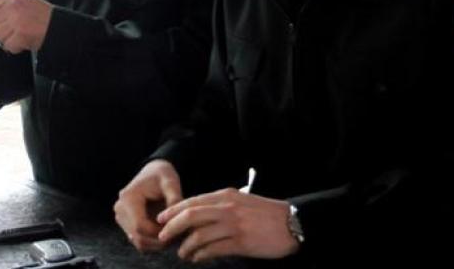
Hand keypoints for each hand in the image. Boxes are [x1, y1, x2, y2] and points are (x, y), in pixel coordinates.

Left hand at [0, 0, 52, 52]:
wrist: (58, 26)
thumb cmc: (40, 14)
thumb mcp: (23, 0)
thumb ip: (4, 3)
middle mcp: (12, 5)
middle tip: (13, 30)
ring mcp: (17, 20)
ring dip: (7, 39)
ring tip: (20, 34)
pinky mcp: (21, 34)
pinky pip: (7, 45)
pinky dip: (14, 47)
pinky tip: (23, 41)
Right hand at [114, 160, 183, 252]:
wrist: (153, 171)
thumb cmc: (162, 175)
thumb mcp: (170, 182)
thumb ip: (174, 198)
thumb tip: (175, 219)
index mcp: (128, 198)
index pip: (140, 226)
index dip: (158, 233)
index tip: (175, 231)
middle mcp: (120, 208)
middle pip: (138, 236)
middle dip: (158, 241)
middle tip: (177, 237)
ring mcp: (121, 217)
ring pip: (137, 241)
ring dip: (155, 244)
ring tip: (172, 235)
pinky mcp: (125, 223)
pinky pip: (138, 240)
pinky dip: (152, 242)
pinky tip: (165, 234)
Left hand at [156, 188, 299, 261]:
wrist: (292, 222)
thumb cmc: (265, 212)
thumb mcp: (241, 200)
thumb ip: (220, 205)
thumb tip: (195, 214)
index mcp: (225, 196)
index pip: (192, 201)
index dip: (173, 211)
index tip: (161, 220)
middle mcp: (227, 208)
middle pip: (190, 216)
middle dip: (171, 228)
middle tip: (163, 237)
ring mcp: (234, 226)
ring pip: (199, 235)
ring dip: (186, 246)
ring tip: (182, 253)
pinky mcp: (241, 243)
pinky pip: (214, 249)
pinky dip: (201, 255)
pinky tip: (197, 258)